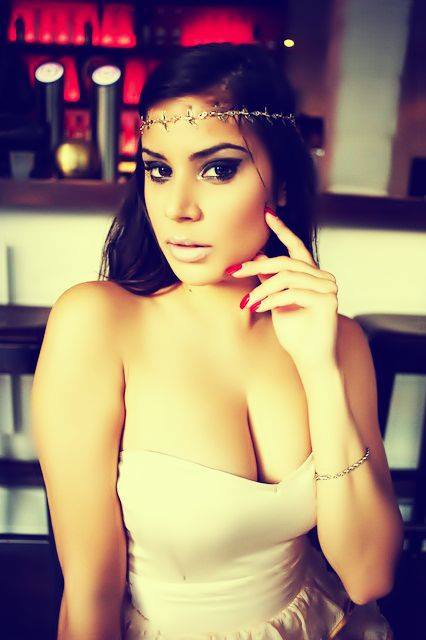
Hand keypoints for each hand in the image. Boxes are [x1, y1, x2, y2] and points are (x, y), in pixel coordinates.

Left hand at [229, 207, 338, 369]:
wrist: (310, 360)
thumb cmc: (295, 334)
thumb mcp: (276, 301)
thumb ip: (270, 279)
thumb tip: (258, 254)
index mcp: (312, 275)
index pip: (297, 247)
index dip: (282, 229)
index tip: (267, 213)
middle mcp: (323, 277)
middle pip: (285, 262)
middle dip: (256, 265)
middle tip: (233, 271)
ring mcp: (328, 288)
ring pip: (286, 277)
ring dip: (261, 289)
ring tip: (247, 302)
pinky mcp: (328, 300)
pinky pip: (292, 293)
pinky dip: (271, 300)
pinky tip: (259, 308)